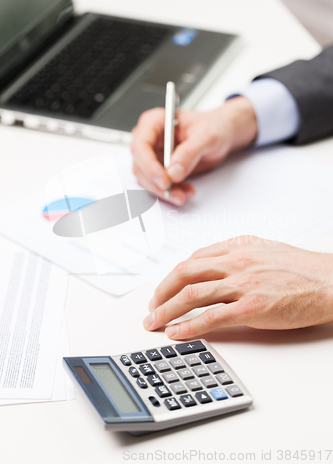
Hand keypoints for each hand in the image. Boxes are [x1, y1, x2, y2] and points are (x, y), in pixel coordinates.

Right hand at [131, 96, 256, 205]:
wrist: (222, 135)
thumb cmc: (214, 127)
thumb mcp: (207, 136)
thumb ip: (190, 152)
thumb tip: (173, 171)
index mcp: (155, 122)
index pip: (141, 145)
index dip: (149, 165)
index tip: (164, 180)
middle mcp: (150, 139)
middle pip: (140, 166)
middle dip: (156, 183)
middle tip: (174, 193)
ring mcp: (154, 155)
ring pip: (147, 179)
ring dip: (163, 191)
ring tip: (183, 194)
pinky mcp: (160, 169)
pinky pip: (158, 185)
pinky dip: (170, 192)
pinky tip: (185, 191)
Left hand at [143, 236, 332, 338]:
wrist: (330, 281)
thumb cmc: (303, 267)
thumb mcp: (266, 248)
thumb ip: (240, 252)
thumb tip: (219, 260)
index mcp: (238, 247)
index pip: (194, 258)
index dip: (174, 275)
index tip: (165, 288)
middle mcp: (236, 262)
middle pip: (185, 272)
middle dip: (162, 291)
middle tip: (151, 306)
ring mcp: (243, 284)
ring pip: (192, 294)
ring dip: (167, 309)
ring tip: (154, 322)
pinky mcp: (253, 307)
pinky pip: (212, 316)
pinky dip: (189, 325)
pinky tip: (176, 332)